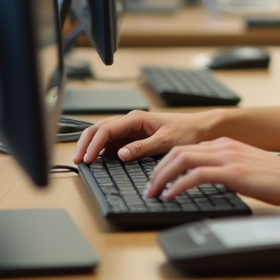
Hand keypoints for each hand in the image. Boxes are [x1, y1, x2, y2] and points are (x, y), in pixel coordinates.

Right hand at [72, 109, 217, 163]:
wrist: (200, 129)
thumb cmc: (186, 131)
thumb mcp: (165, 142)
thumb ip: (142, 147)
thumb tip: (120, 155)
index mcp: (136, 118)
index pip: (106, 129)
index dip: (93, 144)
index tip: (87, 158)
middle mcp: (130, 121)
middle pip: (99, 129)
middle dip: (86, 143)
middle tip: (78, 160)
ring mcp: (130, 129)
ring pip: (103, 135)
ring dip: (91, 146)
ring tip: (82, 160)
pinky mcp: (133, 137)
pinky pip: (113, 142)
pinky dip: (102, 150)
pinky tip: (97, 159)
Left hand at [145, 138, 279, 206]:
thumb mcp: (248, 171)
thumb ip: (228, 172)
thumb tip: (211, 184)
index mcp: (226, 144)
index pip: (186, 148)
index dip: (166, 163)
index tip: (157, 179)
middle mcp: (224, 146)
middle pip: (178, 151)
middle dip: (158, 169)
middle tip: (149, 188)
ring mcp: (228, 157)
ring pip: (182, 159)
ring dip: (162, 177)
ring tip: (154, 192)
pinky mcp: (233, 172)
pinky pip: (196, 175)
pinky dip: (178, 185)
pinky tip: (171, 196)